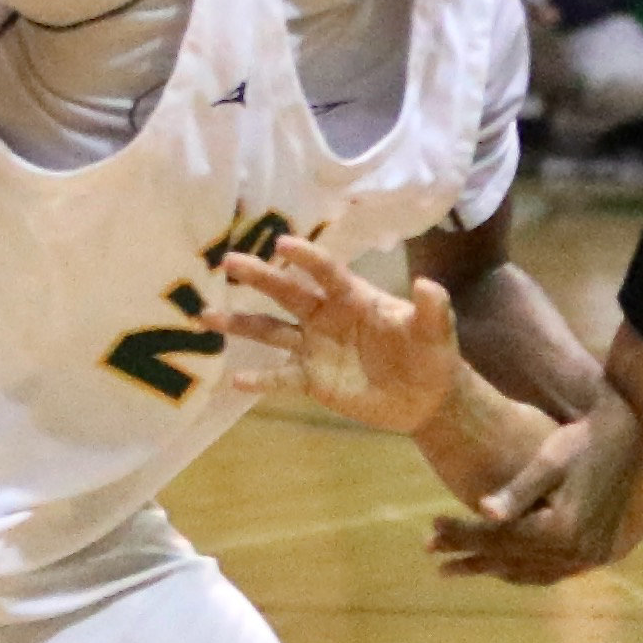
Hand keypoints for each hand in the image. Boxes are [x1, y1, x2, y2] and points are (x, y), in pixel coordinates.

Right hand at [214, 234, 458, 434]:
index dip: (307, 259)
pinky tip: (232, 380)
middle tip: (228, 261)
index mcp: (354, 298)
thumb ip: (432, 309)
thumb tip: (428, 285)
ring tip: (206, 316)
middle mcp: (326, 316)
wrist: (426, 398)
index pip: (326, 273)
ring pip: (271, 331)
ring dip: (240, 323)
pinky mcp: (312, 379)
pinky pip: (280, 377)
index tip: (282, 243)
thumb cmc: (430, 356)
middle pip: (287, 293)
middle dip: (259, 277)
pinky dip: (258, 379)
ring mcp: (314, 347)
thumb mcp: (436, 333)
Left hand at [426, 415, 604, 584]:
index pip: (498, 539)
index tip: (431, 528)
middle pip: (510, 559)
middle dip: (468, 555)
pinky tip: (504, 568)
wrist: (631, 440)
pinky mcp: (596, 554)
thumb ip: (517, 491)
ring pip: (530, 572)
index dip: (461, 535)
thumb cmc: (583, 439)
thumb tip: (483, 511)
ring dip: (493, 570)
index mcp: (562, 528)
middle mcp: (576, 551)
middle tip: (432, 554)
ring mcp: (588, 557)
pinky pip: (551, 573)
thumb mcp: (549, 460)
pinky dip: (523, 571)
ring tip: (459, 566)